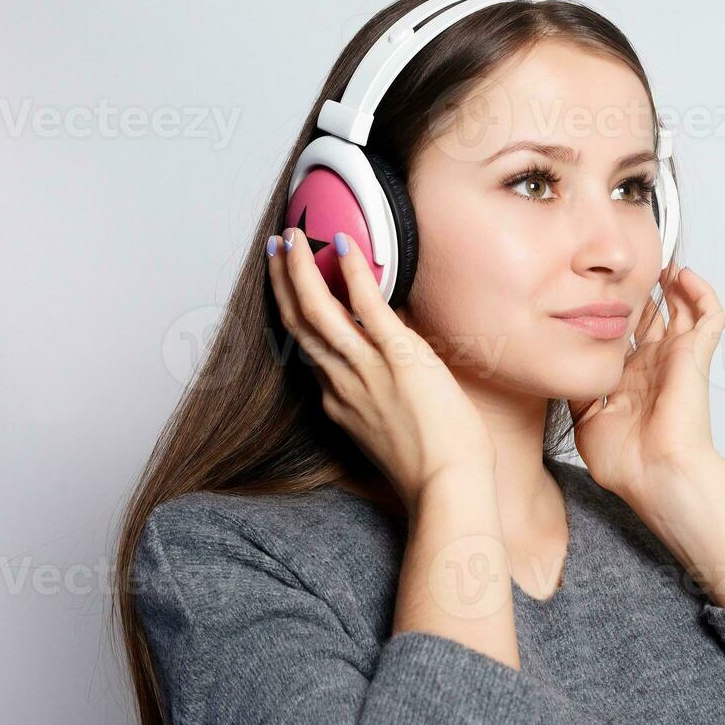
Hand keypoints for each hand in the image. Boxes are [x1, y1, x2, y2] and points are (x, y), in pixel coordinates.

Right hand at [267, 228, 495, 509]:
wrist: (447, 488)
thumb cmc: (434, 471)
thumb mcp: (391, 436)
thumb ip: (380, 407)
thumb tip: (392, 385)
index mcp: (340, 403)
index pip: (310, 351)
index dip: (297, 314)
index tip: (292, 289)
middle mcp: (342, 383)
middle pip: (299, 324)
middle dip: (282, 282)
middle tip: (277, 249)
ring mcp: (366, 369)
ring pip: (316, 310)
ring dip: (299, 269)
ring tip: (291, 237)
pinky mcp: (397, 357)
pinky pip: (365, 305)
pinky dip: (352, 272)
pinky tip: (342, 244)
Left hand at [566, 262, 724, 504]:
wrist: (655, 475)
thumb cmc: (626, 460)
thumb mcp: (586, 418)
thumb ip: (578, 387)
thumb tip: (563, 364)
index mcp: (631, 379)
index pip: (624, 335)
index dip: (613, 312)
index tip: (591, 289)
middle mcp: (654, 365)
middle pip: (652, 316)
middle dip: (639, 290)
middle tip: (623, 266)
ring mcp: (677, 359)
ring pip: (683, 308)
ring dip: (672, 283)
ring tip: (657, 259)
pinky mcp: (696, 355)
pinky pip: (709, 315)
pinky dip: (701, 291)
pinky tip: (682, 274)